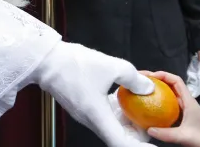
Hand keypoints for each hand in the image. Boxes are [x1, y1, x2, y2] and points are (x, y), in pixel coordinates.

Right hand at [34, 41, 153, 146]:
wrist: (46, 60)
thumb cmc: (76, 63)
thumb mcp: (112, 66)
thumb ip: (134, 79)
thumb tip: (149, 88)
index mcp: (97, 116)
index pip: (121, 144)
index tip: (154, 146)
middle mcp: (90, 121)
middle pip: (117, 137)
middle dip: (136, 134)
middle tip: (151, 123)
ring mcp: (84, 115)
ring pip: (110, 127)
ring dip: (126, 123)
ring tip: (141, 111)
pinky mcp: (81, 107)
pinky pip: (102, 117)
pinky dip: (115, 113)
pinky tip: (122, 99)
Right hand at [145, 71, 199, 146]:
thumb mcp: (184, 136)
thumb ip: (167, 134)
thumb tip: (149, 129)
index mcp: (189, 101)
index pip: (177, 81)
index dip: (164, 75)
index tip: (151, 76)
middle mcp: (186, 101)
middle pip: (171, 84)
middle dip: (157, 80)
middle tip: (142, 80)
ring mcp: (183, 107)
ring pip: (169, 93)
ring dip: (157, 89)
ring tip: (144, 89)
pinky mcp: (181, 114)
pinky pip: (168, 103)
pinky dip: (159, 100)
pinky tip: (150, 104)